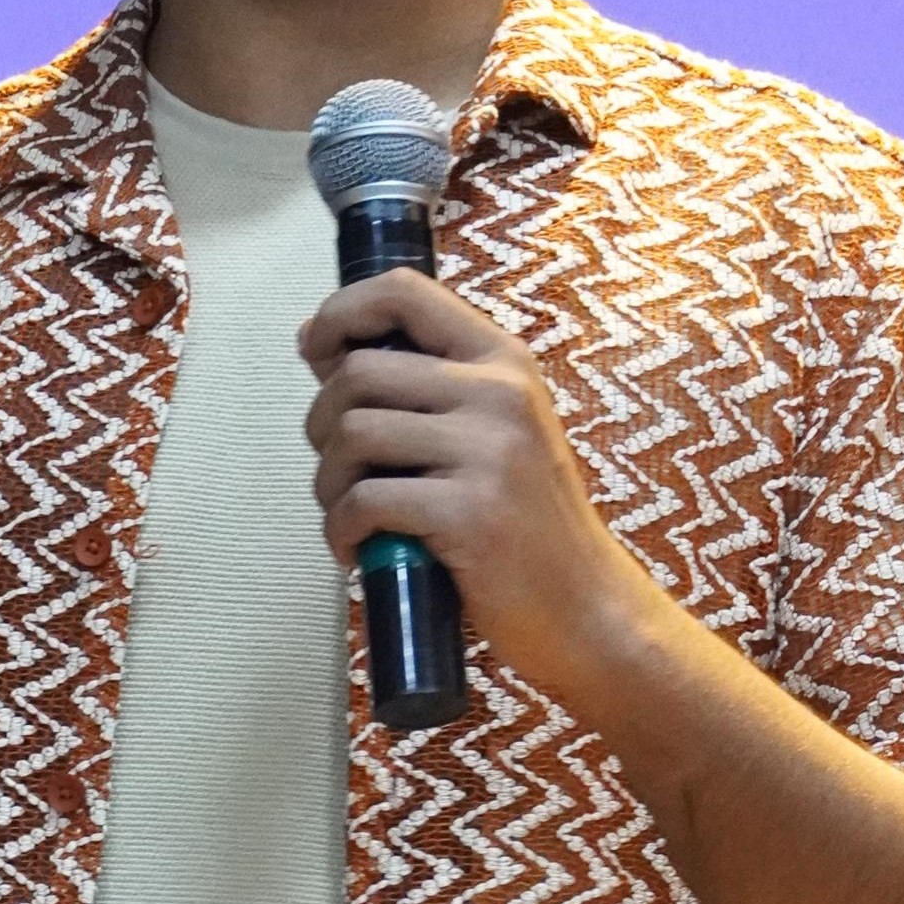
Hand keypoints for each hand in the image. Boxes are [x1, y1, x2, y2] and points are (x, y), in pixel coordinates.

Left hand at [300, 269, 650, 688]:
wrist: (588, 611)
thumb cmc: (527, 527)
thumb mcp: (496, 431)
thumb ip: (426, 389)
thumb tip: (322, 348)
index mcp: (504, 361)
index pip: (402, 292)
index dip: (339, 313)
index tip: (315, 353)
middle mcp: (500, 392)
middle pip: (357, 372)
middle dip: (322, 425)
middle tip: (338, 472)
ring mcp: (489, 452)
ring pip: (351, 434)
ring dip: (328, 483)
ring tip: (349, 515)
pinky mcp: (471, 513)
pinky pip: (363, 501)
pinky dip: (340, 530)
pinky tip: (358, 550)